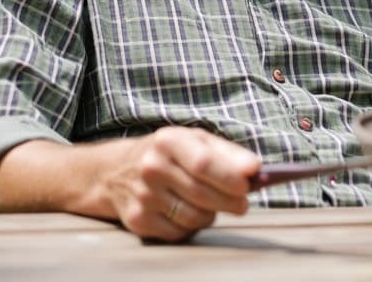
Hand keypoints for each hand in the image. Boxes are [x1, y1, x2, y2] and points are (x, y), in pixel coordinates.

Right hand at [102, 126, 260, 240]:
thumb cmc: (167, 154)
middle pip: (203, 194)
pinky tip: (187, 212)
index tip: (249, 184)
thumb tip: (256, 170)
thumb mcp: (193, 139)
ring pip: (195, 217)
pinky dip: (191, 226)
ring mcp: (143, 196)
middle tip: (242, 203)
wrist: (115, 171)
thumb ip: (227, 153)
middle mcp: (151, 167)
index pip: (203, 162)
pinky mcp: (138, 220)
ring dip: (212, 214)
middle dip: (230, 201)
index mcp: (167, 141)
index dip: (229, 176)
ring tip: (210, 203)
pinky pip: (180, 232)